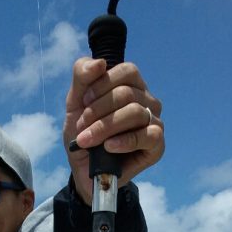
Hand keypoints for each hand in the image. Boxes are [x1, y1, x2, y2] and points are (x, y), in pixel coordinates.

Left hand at [63, 58, 163, 203]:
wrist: (83, 168)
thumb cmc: (83, 133)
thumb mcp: (75, 103)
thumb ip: (82, 76)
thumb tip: (100, 63)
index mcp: (132, 85)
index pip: (127, 71)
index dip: (103, 84)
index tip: (83, 102)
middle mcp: (147, 101)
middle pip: (127, 94)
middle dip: (98, 111)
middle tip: (81, 128)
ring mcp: (154, 122)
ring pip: (135, 113)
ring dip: (105, 127)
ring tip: (87, 141)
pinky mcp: (156, 145)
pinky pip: (147, 136)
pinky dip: (125, 141)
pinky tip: (109, 147)